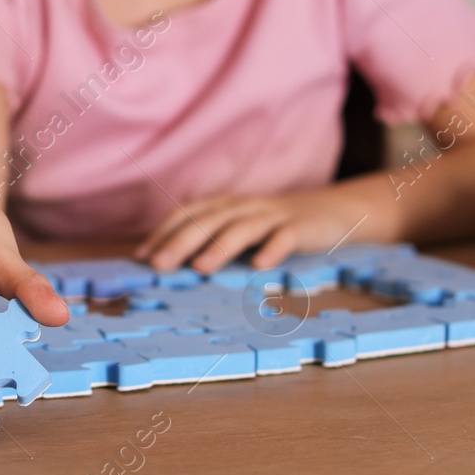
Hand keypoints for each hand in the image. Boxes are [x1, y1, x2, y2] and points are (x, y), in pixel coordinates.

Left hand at [135, 188, 368, 274]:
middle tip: (159, 264)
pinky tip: (260, 266)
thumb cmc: (275, 226)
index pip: (189, 214)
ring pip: (243, 227)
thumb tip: (170, 264)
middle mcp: (245, 206)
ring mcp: (274, 215)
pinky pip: (286, 236)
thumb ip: (211, 242)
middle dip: (181, 241)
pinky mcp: (302, 227)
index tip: (142, 256)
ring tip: (200, 268)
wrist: (332, 211)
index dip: (164, 232)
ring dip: (220, 246)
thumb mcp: (241, 229)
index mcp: (226, 206)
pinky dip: (273, 249)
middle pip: (209, 220)